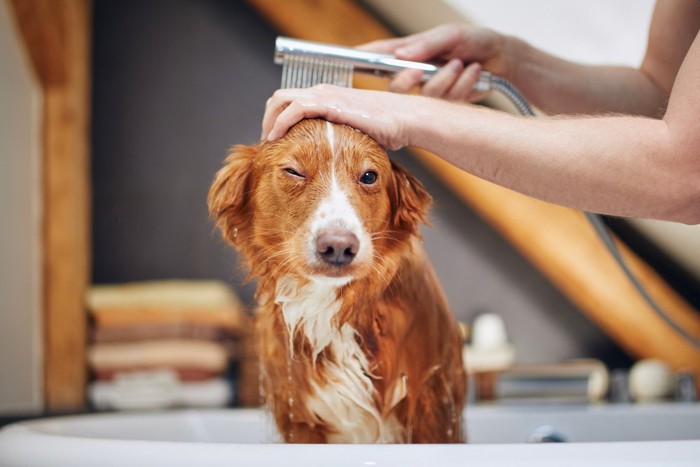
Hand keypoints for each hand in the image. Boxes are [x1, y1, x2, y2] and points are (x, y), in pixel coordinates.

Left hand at [262, 84, 427, 149]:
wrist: (405, 119)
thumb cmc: (388, 128)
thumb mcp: (357, 133)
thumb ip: (340, 139)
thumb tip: (333, 158)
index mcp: (328, 96)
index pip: (291, 101)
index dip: (278, 119)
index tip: (275, 141)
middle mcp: (323, 92)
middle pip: (280, 97)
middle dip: (268, 119)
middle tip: (267, 141)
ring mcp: (326, 95)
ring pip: (281, 99)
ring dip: (269, 121)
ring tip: (268, 141)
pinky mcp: (330, 102)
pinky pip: (295, 108)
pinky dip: (281, 122)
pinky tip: (277, 138)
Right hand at [360, 24, 511, 101]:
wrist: (502, 61)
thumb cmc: (474, 41)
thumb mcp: (452, 34)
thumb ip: (426, 44)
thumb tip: (401, 55)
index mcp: (408, 52)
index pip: (377, 57)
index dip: (360, 62)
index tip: (347, 67)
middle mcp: (414, 73)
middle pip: (394, 89)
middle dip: (407, 81)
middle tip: (421, 70)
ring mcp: (428, 91)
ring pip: (423, 99)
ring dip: (446, 80)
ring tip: (461, 64)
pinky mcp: (443, 105)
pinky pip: (445, 104)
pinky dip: (462, 87)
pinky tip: (471, 73)